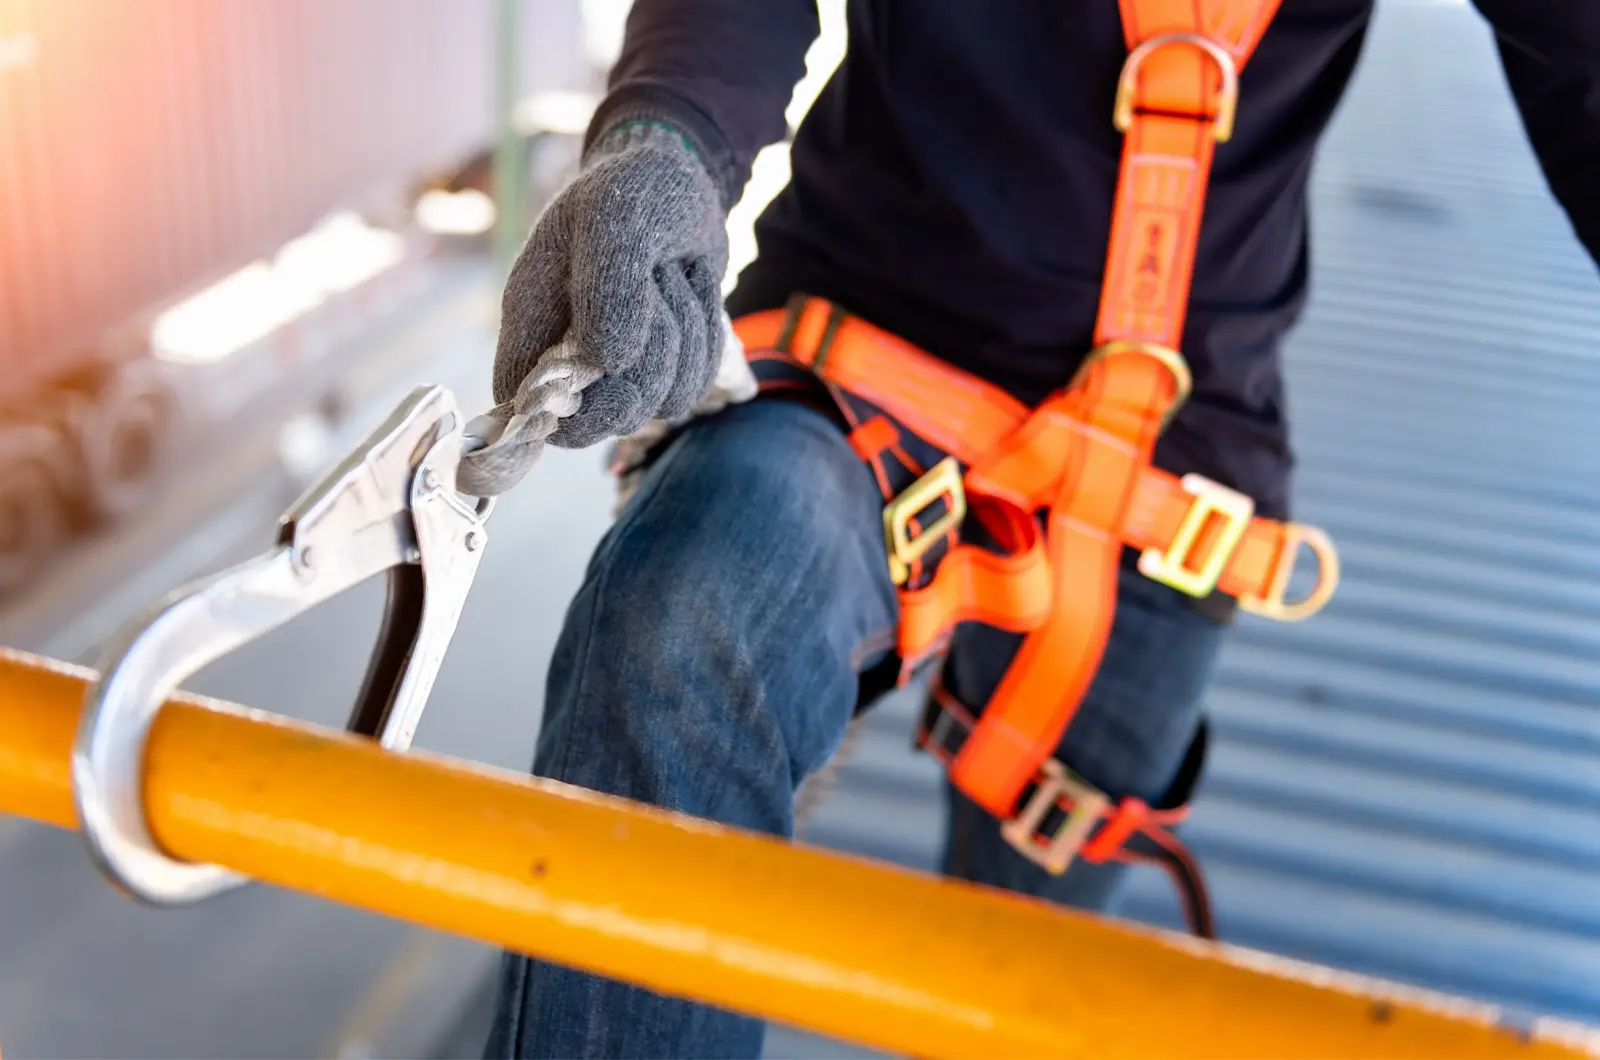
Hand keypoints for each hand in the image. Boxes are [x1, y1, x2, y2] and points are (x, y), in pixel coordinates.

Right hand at [460, 121, 728, 496]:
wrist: (680, 180)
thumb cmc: (634, 188)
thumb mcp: (616, 218)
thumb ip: (608, 288)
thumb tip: (611, 363)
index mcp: (532, 318)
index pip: (524, 402)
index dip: (565, 407)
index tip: (611, 364)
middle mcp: (567, 354)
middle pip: (603, 417)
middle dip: (648, 362)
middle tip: (659, 289)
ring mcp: (616, 368)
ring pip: (659, 403)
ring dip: (684, 339)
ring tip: (673, 278)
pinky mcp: (661, 368)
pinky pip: (693, 389)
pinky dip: (705, 343)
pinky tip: (693, 295)